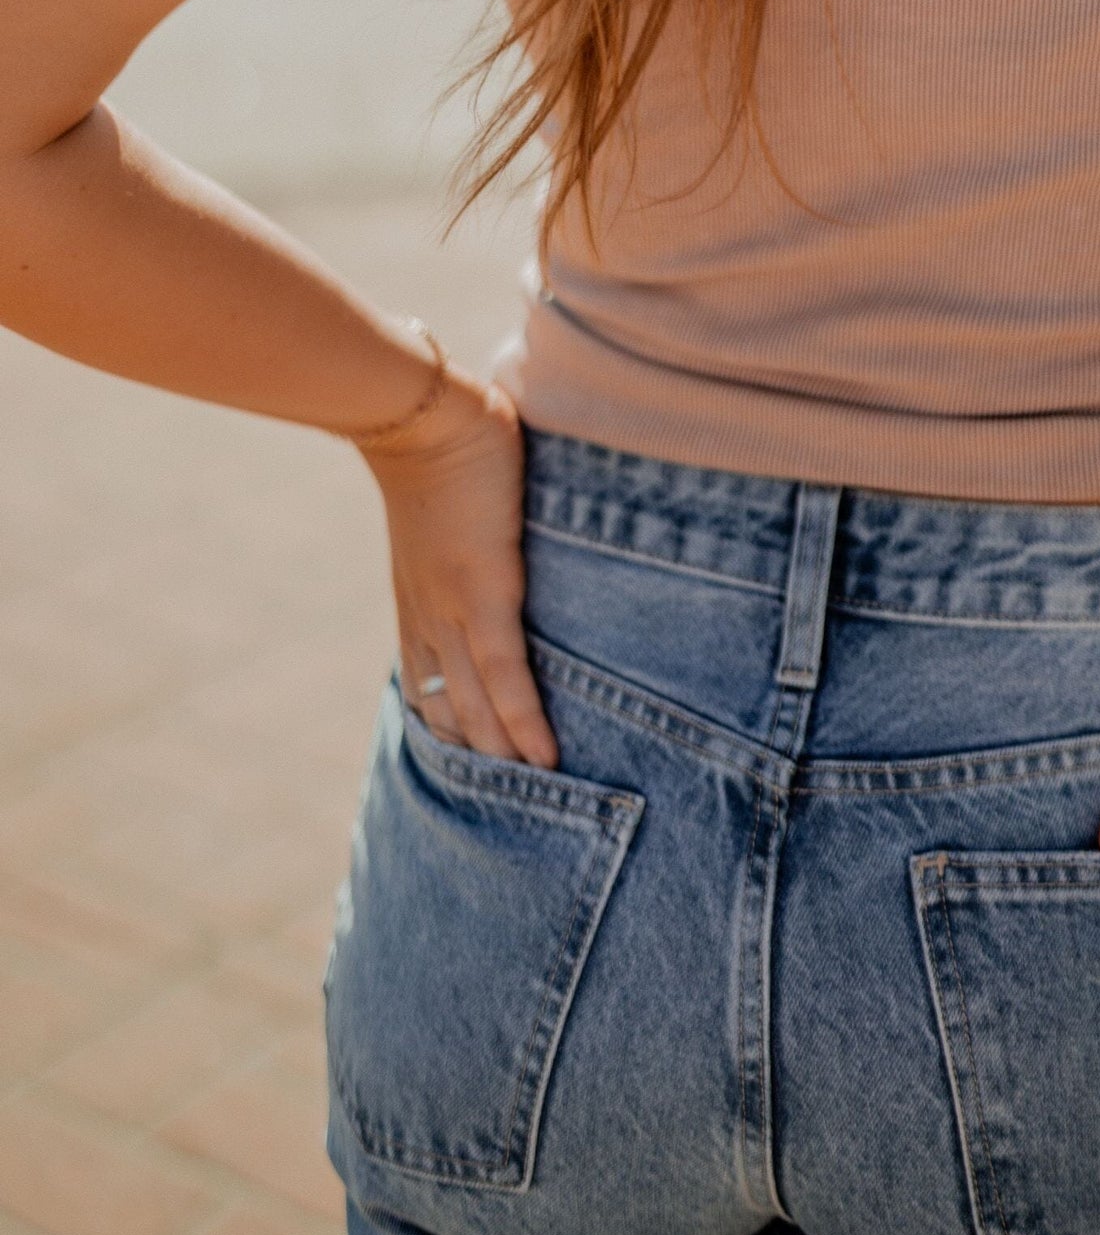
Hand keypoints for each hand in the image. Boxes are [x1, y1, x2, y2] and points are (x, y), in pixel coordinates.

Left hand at [358, 378, 557, 768]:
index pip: (430, 694)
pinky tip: (546, 756)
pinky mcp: (484, 595)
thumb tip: (500, 525)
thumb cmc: (441, 446)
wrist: (419, 417)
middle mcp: (428, 624)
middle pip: (449, 718)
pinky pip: (505, 675)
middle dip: (480, 768)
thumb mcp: (447, 513)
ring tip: (543, 803)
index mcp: (418, 608)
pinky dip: (524, 719)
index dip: (453, 740)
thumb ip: (472, 536)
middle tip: (515, 817)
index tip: (478, 778)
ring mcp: (452, 614)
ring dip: (505, 760)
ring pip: (475, 711)